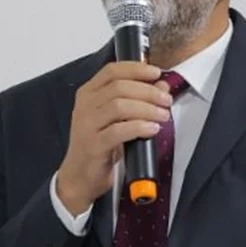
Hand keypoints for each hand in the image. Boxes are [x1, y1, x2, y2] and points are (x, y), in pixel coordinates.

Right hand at [55, 61, 172, 214]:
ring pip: (119, 106)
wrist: (79, 177)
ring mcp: (86, 125)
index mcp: (88, 94)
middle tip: (166, 100)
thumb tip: (161, 86)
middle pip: (119, 87)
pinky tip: (152, 129)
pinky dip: (139, 127)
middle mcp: (84, 106)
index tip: (156, 73)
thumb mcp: (118, 120)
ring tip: (162, 115)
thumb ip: (137, 100)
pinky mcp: (93, 145)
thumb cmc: (99, 146)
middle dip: (148, 91)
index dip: (136, 69)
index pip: (112, 71)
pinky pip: (118, 131)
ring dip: (146, 108)